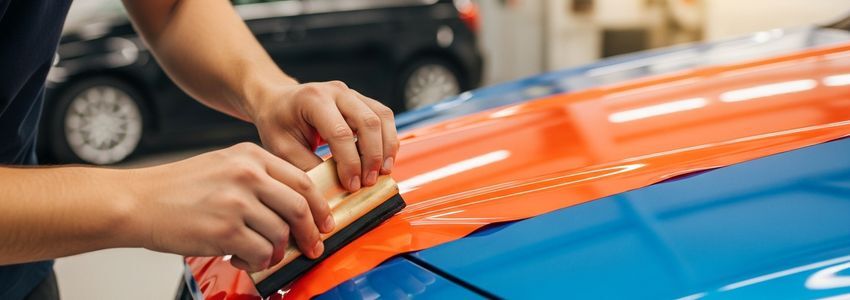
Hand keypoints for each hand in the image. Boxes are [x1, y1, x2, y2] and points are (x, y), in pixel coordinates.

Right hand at [127, 143, 333, 271]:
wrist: (138, 202)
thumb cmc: (178, 187)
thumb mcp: (223, 164)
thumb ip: (259, 177)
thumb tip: (295, 207)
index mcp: (250, 156)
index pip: (302, 180)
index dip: (319, 206)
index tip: (324, 222)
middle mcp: (247, 175)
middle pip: (299, 207)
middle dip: (311, 233)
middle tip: (311, 247)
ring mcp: (236, 202)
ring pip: (281, 234)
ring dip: (276, 251)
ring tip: (260, 254)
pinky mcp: (225, 230)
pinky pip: (261, 253)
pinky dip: (257, 262)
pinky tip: (242, 258)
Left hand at [247, 81, 398, 191]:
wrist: (277, 101)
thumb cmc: (277, 123)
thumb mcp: (282, 148)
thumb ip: (307, 166)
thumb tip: (333, 188)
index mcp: (313, 100)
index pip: (340, 133)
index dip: (350, 162)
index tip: (351, 185)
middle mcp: (336, 91)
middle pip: (367, 122)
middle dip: (372, 157)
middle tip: (368, 182)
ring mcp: (352, 93)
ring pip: (382, 117)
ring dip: (387, 148)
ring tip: (383, 172)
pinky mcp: (362, 101)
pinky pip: (384, 117)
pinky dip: (388, 139)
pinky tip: (384, 160)